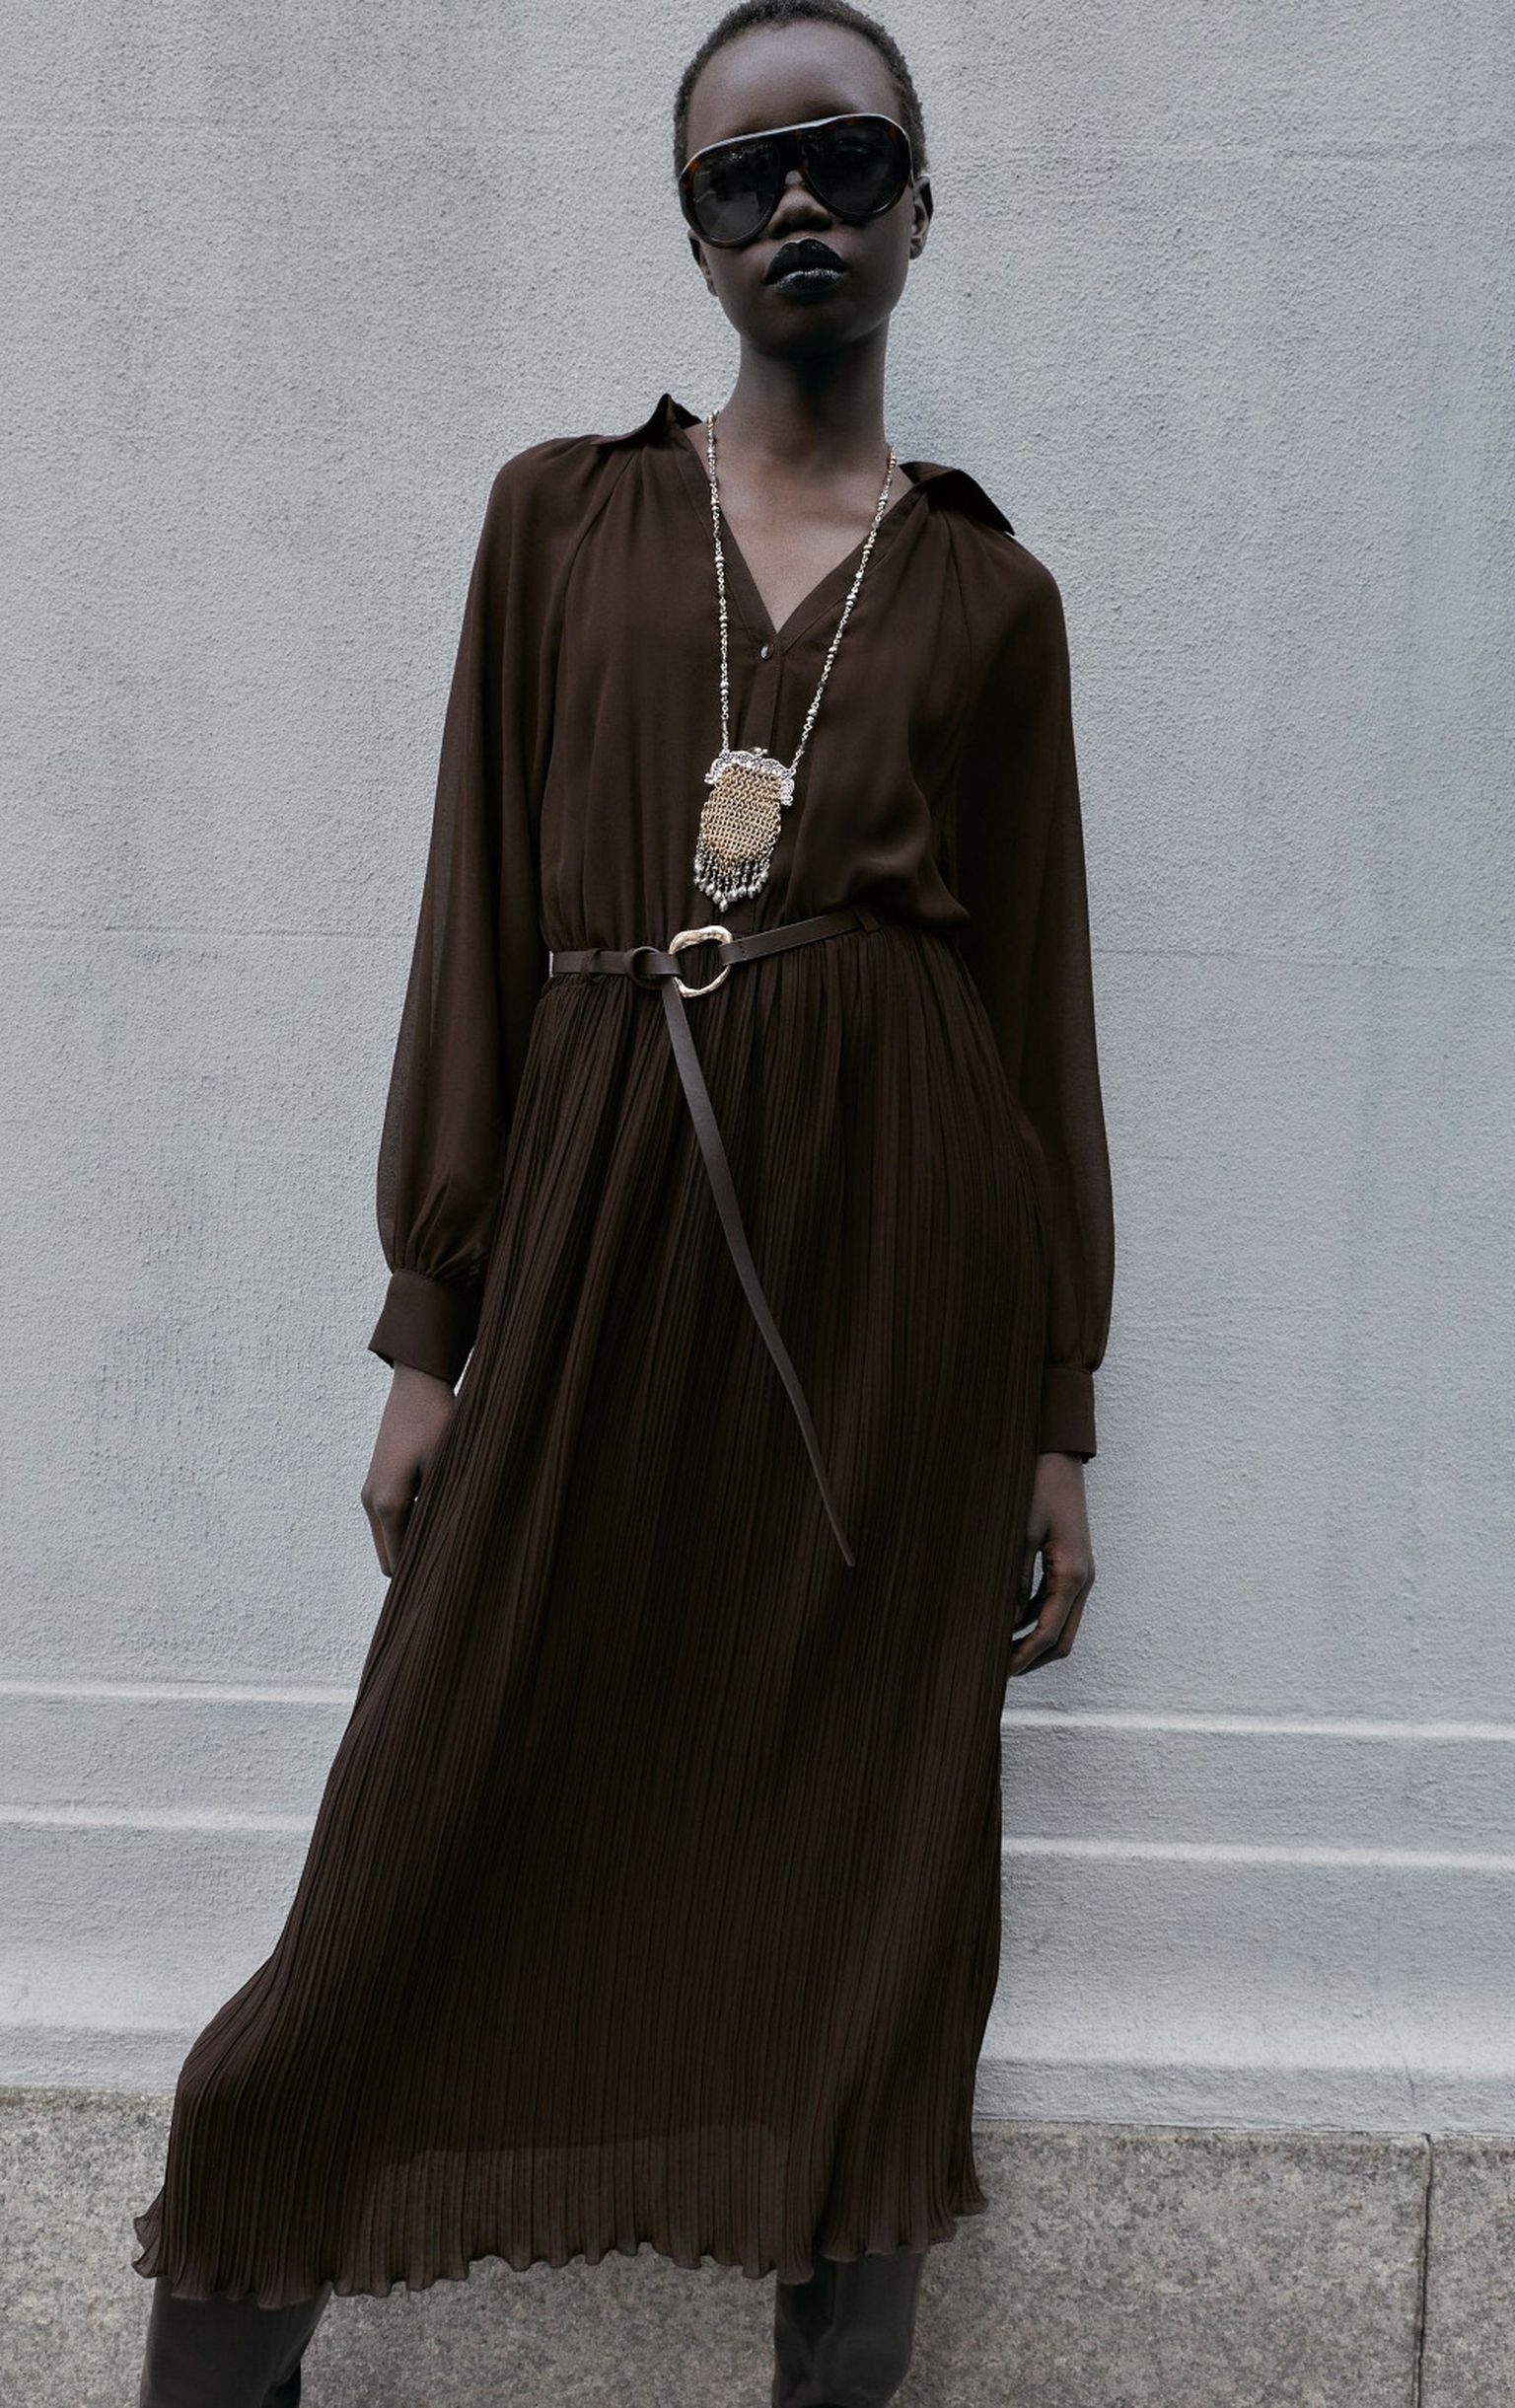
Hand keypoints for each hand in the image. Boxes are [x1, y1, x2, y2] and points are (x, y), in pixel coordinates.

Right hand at [360, 1363, 457, 1575]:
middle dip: (414, 1567)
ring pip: (388, 1540)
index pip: (397, 1564)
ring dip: (411, 1545)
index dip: (420, 1579)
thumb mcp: (446, 1470)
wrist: (417, 1386)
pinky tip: (436, 1520)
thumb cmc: (437, 1424)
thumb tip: (448, 1550)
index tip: (447, 1586)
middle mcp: (372, 1503)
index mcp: (388, 1505)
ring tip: (447, 1543)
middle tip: (451, 1569)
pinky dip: (407, 1529)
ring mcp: (370, 1493)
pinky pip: (388, 1522)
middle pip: (389, 1558)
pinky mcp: (376, 1483)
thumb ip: (440, 1512)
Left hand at [1008, 1451, 1095, 1674]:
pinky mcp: (1072, 1566)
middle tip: (998, 1670)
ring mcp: (1080, 1574)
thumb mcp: (1019, 1535)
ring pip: (1062, 1624)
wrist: (1058, 1457)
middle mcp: (1083, 1579)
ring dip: (1035, 1641)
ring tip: (999, 1650)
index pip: (1049, 1633)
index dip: (1025, 1656)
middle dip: (1033, 1658)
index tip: (1000, 1673)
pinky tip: (1009, 1622)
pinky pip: (1056, 1604)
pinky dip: (1036, 1620)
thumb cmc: (1037, 1489)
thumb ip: (1014, 1581)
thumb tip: (1006, 1621)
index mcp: (1071, 1575)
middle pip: (1063, 1639)